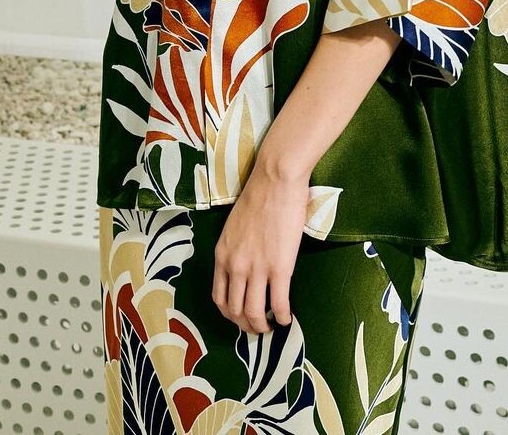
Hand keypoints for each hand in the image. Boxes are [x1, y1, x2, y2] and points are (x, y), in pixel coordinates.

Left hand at [212, 161, 309, 333]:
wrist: (275, 180)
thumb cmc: (258, 196)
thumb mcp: (234, 226)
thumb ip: (235, 249)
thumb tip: (244, 265)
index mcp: (222, 255)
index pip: (219, 297)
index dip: (230, 313)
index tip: (240, 317)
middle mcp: (235, 267)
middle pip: (235, 310)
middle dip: (245, 325)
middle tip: (257, 327)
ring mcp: (257, 269)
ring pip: (254, 313)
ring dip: (262, 326)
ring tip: (271, 327)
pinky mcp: (280, 268)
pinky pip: (278, 303)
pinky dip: (282, 316)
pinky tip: (287, 318)